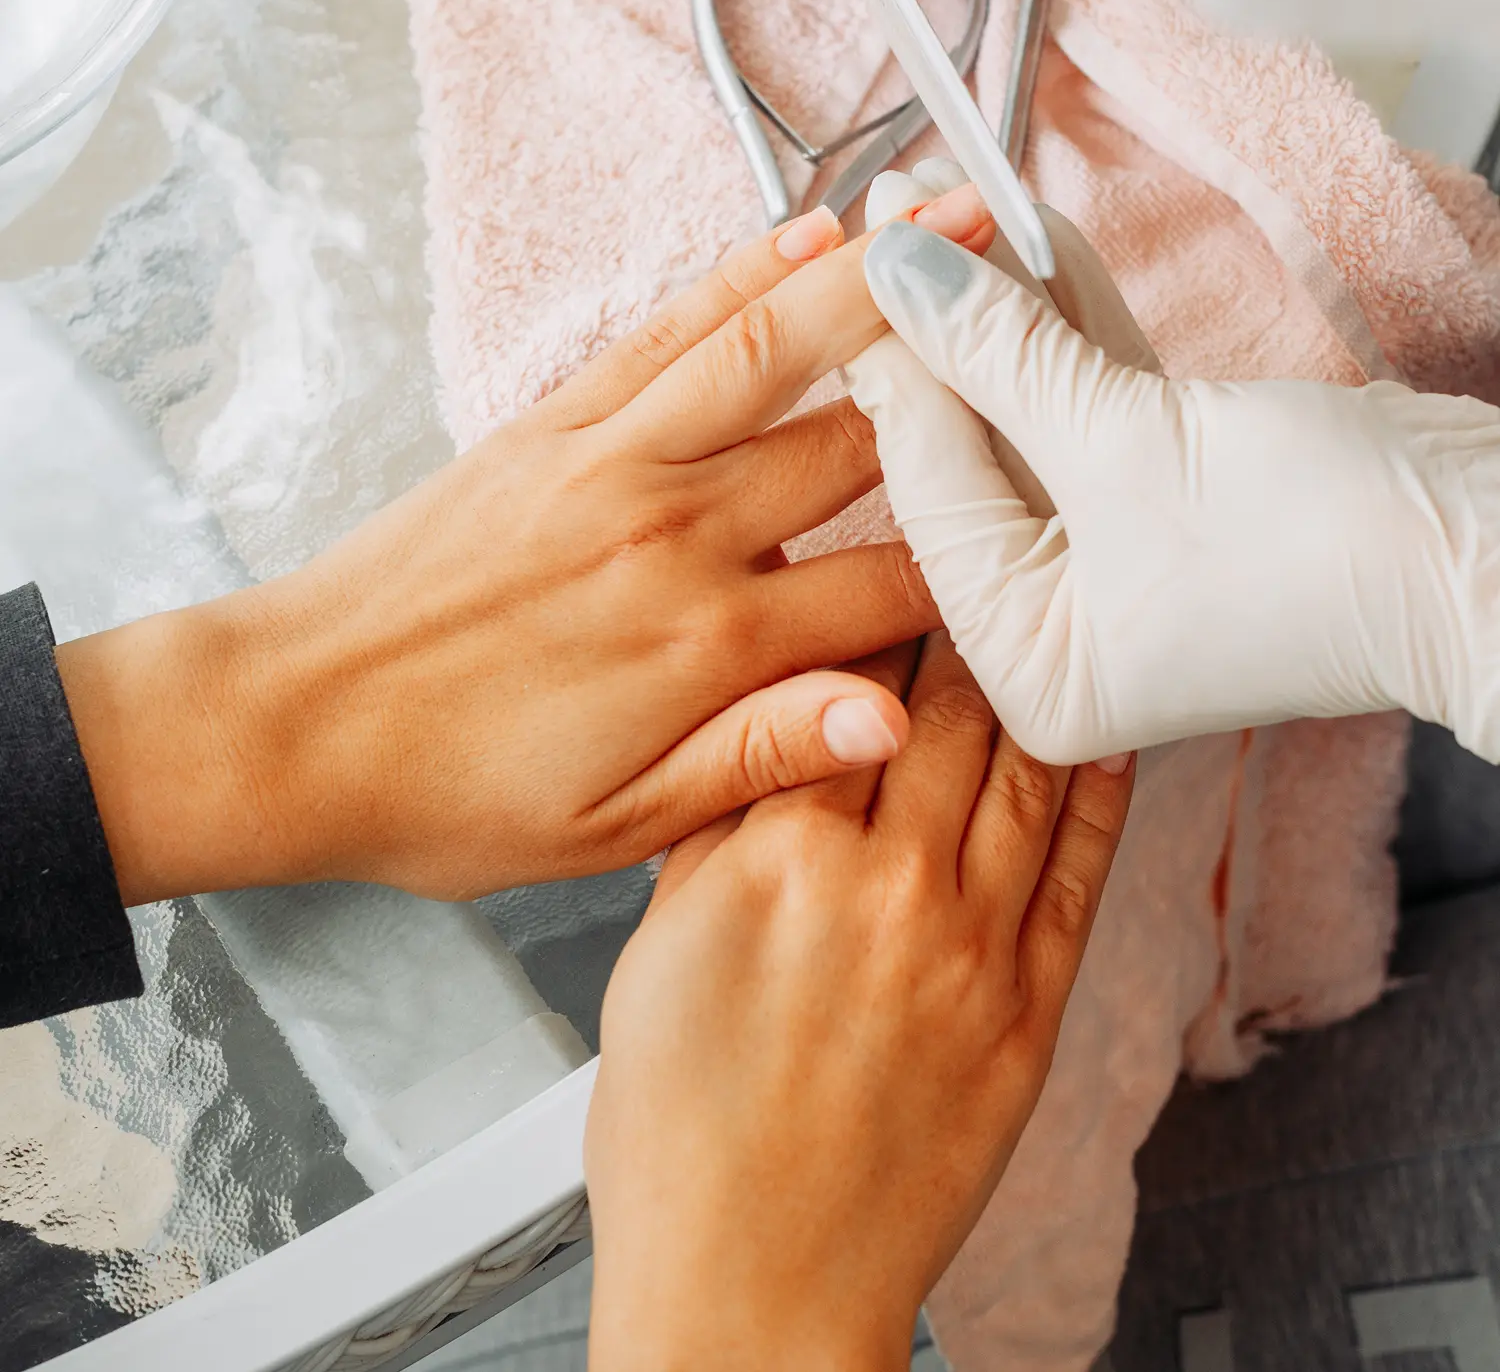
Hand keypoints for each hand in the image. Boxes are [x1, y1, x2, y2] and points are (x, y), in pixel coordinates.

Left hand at [56, 190, 996, 904]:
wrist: (291, 722)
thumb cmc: (447, 790)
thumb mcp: (614, 826)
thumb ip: (761, 760)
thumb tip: (897, 718)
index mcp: (706, 641)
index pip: (898, 589)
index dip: (989, 558)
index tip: (1056, 527)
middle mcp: (675, 529)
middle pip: (862, 443)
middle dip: (969, 384)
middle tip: (1055, 328)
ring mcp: (612, 458)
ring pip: (774, 348)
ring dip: (879, 281)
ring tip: (963, 223)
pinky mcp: (554, 421)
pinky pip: (668, 330)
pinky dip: (743, 273)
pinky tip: (811, 232)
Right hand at [586, 632, 1134, 1371]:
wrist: (753, 1283)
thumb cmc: (683, 1138)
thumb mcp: (654, 953)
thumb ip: (714, 830)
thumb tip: (759, 736)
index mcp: (774, 861)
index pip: (842, 687)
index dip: (870, 610)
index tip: (886, 568)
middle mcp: (884, 886)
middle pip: (943, 707)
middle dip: (958, 622)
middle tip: (973, 568)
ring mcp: (969, 946)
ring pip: (1021, 767)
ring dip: (1030, 684)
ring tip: (1039, 622)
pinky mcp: (1028, 1009)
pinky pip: (1080, 870)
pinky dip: (1097, 790)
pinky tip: (1099, 739)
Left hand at [844, 216, 1499, 763]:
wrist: (1492, 546)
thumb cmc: (1324, 547)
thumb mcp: (1127, 445)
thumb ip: (1000, 354)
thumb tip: (900, 266)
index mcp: (1029, 664)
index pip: (930, 489)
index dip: (895, 362)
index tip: (864, 256)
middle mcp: (1057, 626)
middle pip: (970, 450)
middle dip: (943, 326)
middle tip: (894, 215)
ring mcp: (1111, 562)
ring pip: (1031, 414)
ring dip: (1004, 307)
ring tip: (949, 200)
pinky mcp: (1164, 498)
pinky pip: (1093, 404)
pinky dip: (1073, 324)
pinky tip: (1027, 240)